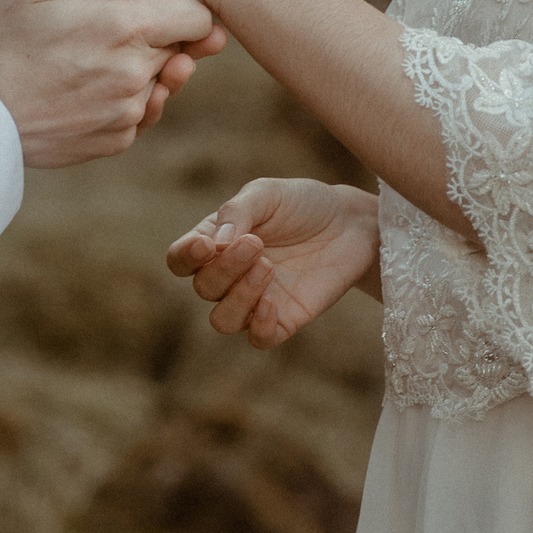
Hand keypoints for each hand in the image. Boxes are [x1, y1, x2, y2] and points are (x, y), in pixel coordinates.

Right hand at [0, 0, 224, 167]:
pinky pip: (136, 113)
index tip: (153, 3)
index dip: (179, 6)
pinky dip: (120, 100)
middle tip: (107, 29)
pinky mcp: (114, 141)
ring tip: (86, 59)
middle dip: (155, 36)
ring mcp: (127, 113)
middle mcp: (135, 75)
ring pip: (158, 81)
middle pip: (178, 49)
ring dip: (138, 69)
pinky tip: (81, 89)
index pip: (197, 18)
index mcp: (124, 29)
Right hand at [166, 178, 380, 348]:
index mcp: (217, 242)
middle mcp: (230, 275)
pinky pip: (258, 339)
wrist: (352, 223)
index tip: (205, 245)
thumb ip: (237, 211)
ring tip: (268, 268)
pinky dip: (260, 326)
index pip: (180, 260)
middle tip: (256, 245)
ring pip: (223, 320)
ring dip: (239, 297)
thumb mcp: (268, 193)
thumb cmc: (304, 203)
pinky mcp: (285, 319)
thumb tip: (214, 243)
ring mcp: (256, 299)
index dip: (185, 257)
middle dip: (224, 269)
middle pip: (203, 288)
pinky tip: (273, 302)